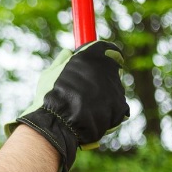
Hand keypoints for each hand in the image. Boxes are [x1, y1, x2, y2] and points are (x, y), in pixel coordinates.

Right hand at [6, 41, 129, 171]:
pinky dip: (108, 112)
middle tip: (87, 90)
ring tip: (85, 106)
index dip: (105, 56)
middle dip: (102, 78)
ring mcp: (116, 88)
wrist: (58, 122)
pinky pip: (118, 107)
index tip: (100, 63)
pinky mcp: (121, 106)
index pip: (108, 49)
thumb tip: (68, 52)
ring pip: (114, 89)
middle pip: (112, 71)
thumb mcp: (50, 73)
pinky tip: (92, 115)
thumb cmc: (50, 96)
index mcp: (91, 56)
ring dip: (104, 95)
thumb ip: (62, 61)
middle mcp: (107, 69)